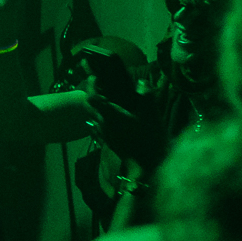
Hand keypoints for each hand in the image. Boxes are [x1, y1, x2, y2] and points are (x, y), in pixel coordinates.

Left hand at [82, 51, 166, 168]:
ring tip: (104, 98)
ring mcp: (103, 133)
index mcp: (111, 115)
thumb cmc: (149, 139)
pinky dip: (98, 118)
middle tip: (98, 84)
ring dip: (95, 106)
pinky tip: (104, 118)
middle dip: (92, 93)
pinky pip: (97, 127)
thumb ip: (146, 96)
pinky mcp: (107, 141)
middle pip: (90, 105)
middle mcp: (103, 123)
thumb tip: (141, 82)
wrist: (146, 165)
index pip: (93, 96)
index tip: (95, 75)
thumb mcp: (151, 115)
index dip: (92, 84)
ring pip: (93, 116)